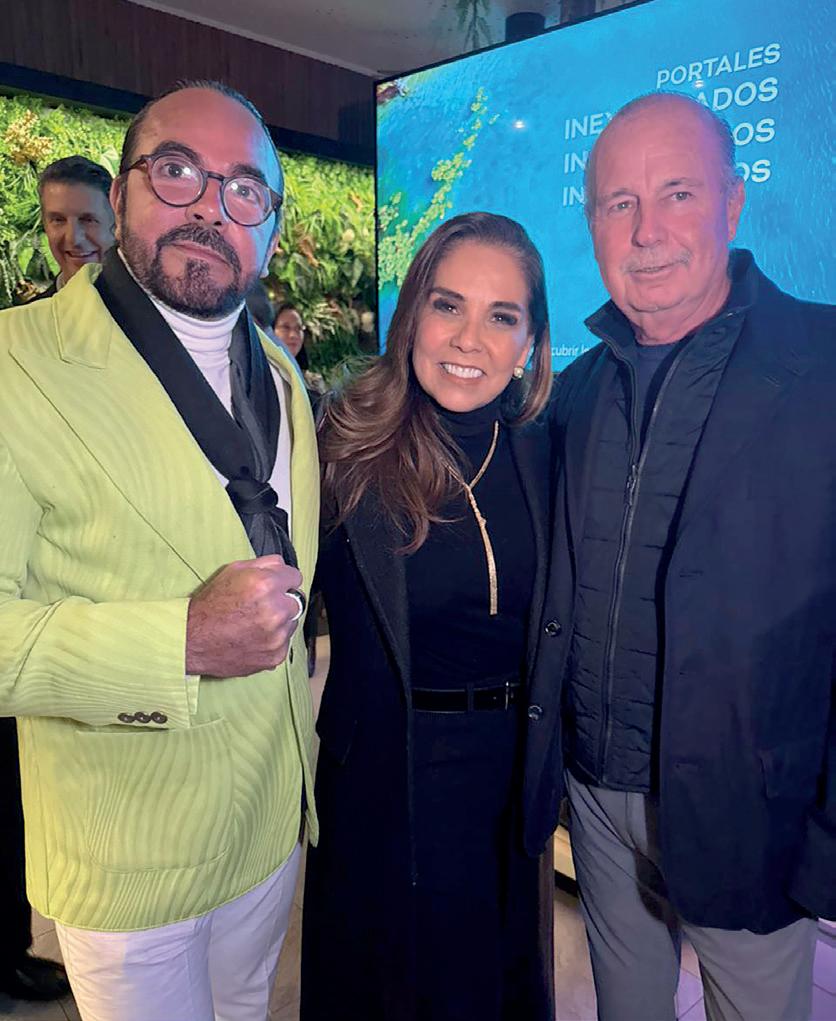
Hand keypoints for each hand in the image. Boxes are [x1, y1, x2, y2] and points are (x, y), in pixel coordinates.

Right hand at [186, 555, 303, 677]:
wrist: (191, 640)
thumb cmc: (210, 605)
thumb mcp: (232, 571)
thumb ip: (264, 564)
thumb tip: (282, 566)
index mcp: (265, 585)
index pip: (295, 577)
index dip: (283, 580)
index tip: (276, 586)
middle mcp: (275, 611)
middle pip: (296, 601)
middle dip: (282, 601)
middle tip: (262, 606)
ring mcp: (276, 636)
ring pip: (291, 623)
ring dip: (279, 621)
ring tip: (254, 623)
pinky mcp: (275, 656)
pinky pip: (284, 643)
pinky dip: (273, 640)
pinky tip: (253, 637)